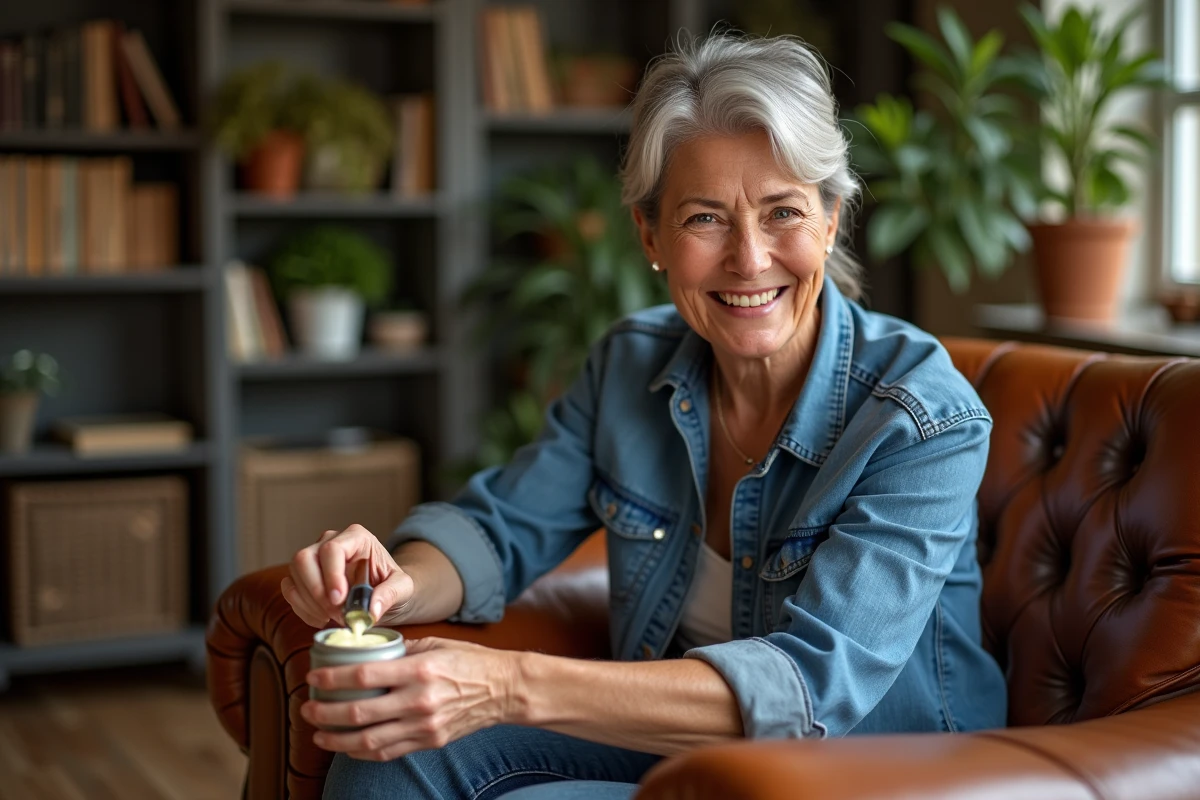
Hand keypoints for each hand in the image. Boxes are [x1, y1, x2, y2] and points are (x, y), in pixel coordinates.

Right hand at [281, 524, 415, 628]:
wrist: (383, 592)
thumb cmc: (392, 584)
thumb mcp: (403, 589)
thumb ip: (390, 595)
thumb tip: (371, 610)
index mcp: (356, 537)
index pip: (332, 549)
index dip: (331, 575)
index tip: (339, 600)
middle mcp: (330, 540)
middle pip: (304, 558)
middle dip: (316, 591)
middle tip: (335, 613)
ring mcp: (313, 555)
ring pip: (294, 574)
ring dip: (309, 602)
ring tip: (332, 617)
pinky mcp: (303, 575)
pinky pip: (290, 589)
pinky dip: (301, 608)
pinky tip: (321, 618)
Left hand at [300, 638, 521, 760]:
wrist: (503, 690)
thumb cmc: (470, 662)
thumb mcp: (436, 644)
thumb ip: (402, 650)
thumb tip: (369, 650)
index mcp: (418, 670)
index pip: (364, 675)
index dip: (332, 678)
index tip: (313, 677)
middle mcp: (418, 700)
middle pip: (360, 712)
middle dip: (326, 713)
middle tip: (308, 708)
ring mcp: (424, 725)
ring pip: (369, 740)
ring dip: (337, 739)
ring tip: (319, 733)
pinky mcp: (429, 741)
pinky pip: (388, 752)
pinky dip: (362, 752)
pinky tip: (348, 746)